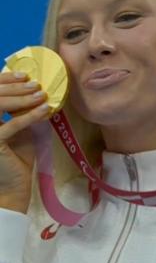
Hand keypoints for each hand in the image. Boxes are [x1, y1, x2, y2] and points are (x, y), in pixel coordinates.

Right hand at [0, 71, 50, 213]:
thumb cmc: (15, 159)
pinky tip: (44, 109)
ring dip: (21, 98)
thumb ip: (21, 112)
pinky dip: (30, 115)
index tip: (23, 75)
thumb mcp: (20, 130)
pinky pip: (12, 125)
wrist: (12, 187)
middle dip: (15, 87)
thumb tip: (35, 91)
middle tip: (35, 83)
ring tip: (40, 94)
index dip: (4, 81)